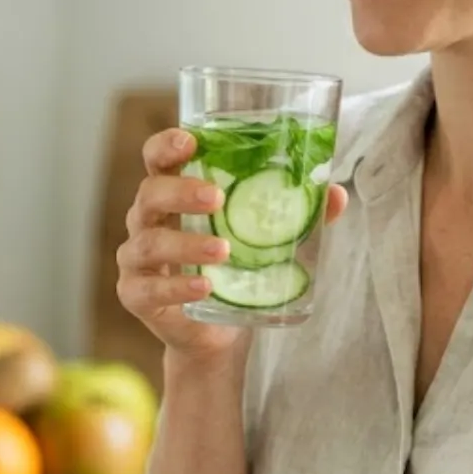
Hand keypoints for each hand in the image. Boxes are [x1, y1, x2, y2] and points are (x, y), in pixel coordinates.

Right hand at [116, 127, 347, 366]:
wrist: (218, 332)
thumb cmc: (234, 268)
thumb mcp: (264, 236)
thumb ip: (294, 212)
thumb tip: (335, 194)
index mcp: (172, 194)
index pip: (157, 159)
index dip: (166, 146)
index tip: (189, 141)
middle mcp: (147, 219)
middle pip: (149, 193)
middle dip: (180, 192)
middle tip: (216, 197)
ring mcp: (137, 258)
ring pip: (150, 242)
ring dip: (187, 244)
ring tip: (224, 250)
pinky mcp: (137, 295)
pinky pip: (150, 289)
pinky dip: (177, 287)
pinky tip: (205, 287)